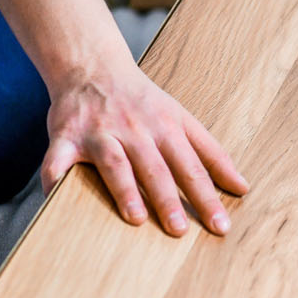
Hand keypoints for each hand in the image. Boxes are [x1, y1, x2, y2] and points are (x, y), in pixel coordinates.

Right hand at [41, 51, 249, 235]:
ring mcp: (101, 133)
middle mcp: (136, 131)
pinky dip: (54, 173)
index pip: (193, 168)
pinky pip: (58, 157)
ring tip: (136, 218)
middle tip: (180, 230)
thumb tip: (243, 188)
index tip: (221, 226)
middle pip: (157, 169)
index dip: (208, 197)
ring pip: (115, 164)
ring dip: (125, 190)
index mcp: (168, 129)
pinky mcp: (67, 135)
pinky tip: (54, 193)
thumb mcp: (184, 120)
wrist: (94, 66)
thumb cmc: (144, 102)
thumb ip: (213, 155)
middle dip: (169, 200)